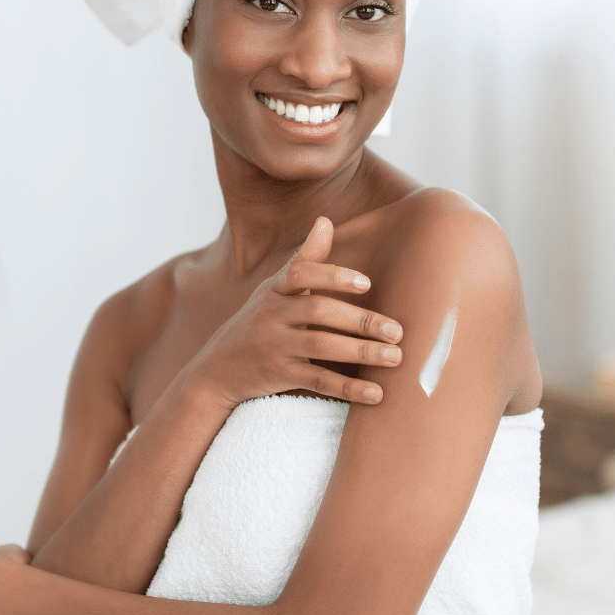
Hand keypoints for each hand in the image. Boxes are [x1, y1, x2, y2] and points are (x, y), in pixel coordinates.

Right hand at [183, 217, 403, 408]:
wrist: (217, 368)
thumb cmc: (258, 320)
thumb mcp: (274, 288)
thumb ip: (305, 259)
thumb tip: (325, 220)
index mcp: (274, 289)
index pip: (301, 274)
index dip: (333, 276)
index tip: (366, 282)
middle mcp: (272, 315)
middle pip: (318, 312)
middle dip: (360, 321)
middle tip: (397, 330)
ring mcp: (274, 346)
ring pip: (322, 347)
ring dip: (362, 353)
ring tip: (395, 357)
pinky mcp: (279, 375)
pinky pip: (318, 381)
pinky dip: (348, 388)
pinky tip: (376, 394)